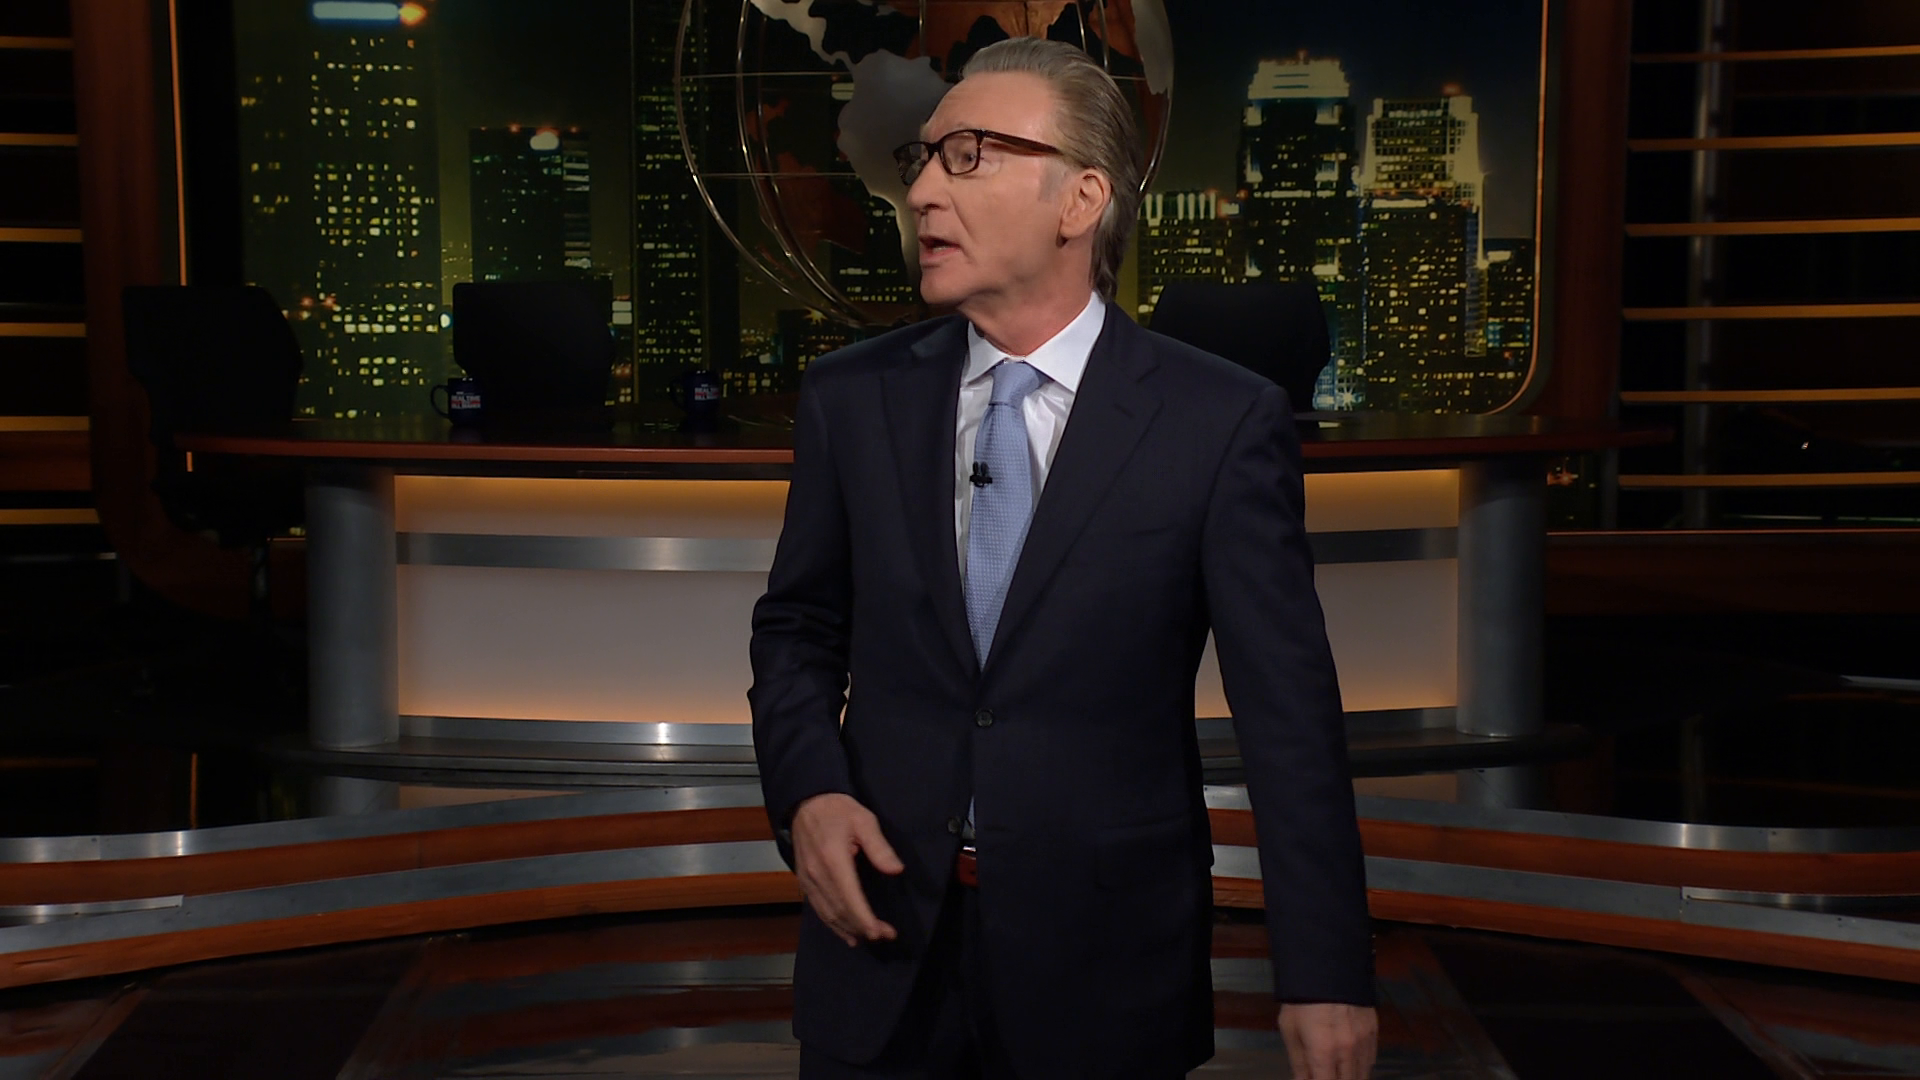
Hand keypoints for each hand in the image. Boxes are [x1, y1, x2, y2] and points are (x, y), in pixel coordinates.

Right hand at [790, 793, 905, 946]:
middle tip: (885, 936)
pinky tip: (846, 934)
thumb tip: (896, 870)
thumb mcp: (864, 820)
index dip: (865, 920)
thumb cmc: (837, 809)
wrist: (805, 802)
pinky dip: (832, 925)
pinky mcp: (804, 881)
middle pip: (839, 911)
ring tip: (869, 938)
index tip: (882, 932)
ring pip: (827, 914)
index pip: (850, 899)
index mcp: (833, 860)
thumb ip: (879, 847)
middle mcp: (817, 874)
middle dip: (862, 928)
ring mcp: (807, 880)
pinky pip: (818, 909)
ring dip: (848, 930)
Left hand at [1279, 1002, 1377, 1077]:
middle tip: (1324, 1073)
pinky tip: (1350, 1064)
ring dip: (1349, 1077)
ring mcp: (1364, 1041)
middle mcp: (1348, 1051)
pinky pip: (1371, 1060)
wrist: (1328, 964)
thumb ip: (1299, 1063)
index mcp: (1323, 1052)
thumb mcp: (1290, 1029)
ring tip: (1336, 1072)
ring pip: (1362, 1075)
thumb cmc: (1301, 998)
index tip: (1315, 1078)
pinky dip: (1361, 1067)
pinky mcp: (1374, 1031)